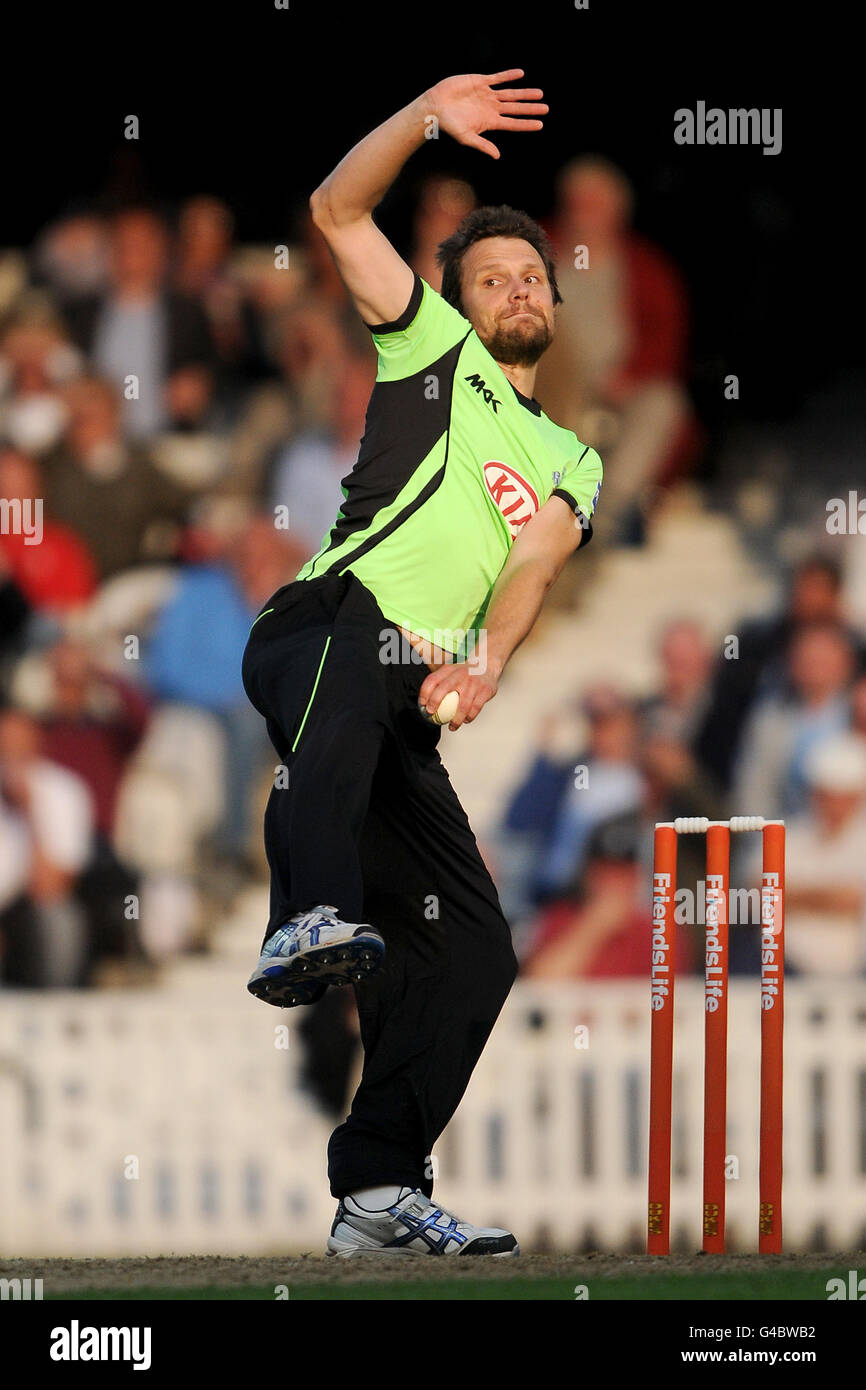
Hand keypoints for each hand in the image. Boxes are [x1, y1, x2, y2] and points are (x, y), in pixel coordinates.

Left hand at [418, 660, 499, 729]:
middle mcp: (460, 674)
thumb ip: (440, 681)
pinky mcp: (485, 690)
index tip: (422, 704)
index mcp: (449, 669)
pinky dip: (470, 717)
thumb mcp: (451, 670)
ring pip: (463, 706)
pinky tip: (466, 720)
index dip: (424, 693)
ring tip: (452, 727)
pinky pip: (476, 708)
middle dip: (435, 703)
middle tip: (432, 714)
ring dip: (456, 720)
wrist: (488, 663)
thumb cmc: (465, 671)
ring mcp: (473, 683)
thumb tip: (425, 701)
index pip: (432, 680)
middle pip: (444, 689)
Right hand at [427, 70, 547, 159]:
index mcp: (490, 122)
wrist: (435, 106)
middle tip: (546, 108)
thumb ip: (482, 145)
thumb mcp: (466, 138)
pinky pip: (497, 78)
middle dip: (530, 108)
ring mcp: (487, 95)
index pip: (512, 124)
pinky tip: (520, 74)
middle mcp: (491, 108)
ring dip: (525, 93)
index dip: (526, 124)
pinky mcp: (480, 82)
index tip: (540, 124)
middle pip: (515, 108)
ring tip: (539, 93)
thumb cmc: (449, 125)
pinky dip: (509, 76)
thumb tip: (497, 156)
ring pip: (510, 94)